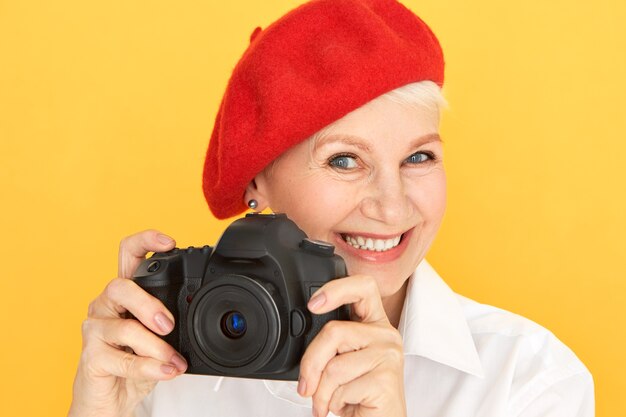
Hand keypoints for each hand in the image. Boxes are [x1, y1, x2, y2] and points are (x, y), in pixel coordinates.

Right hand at [68, 230, 187, 416]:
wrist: (111, 398)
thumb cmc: (137, 360)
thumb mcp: (162, 335)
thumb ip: (174, 319)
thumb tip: (201, 316)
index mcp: (126, 293)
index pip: (128, 254)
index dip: (146, 241)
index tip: (170, 243)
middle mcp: (106, 305)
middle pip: (121, 286)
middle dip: (149, 304)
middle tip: (169, 325)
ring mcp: (95, 329)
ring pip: (125, 327)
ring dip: (156, 346)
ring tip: (174, 359)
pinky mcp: (91, 356)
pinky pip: (123, 359)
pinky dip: (149, 368)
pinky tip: (166, 371)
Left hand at [298, 275, 405, 416]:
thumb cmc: (359, 396)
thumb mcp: (341, 362)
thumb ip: (330, 344)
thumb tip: (301, 340)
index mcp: (375, 324)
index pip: (363, 287)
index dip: (336, 288)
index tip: (313, 304)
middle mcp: (386, 335)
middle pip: (334, 331)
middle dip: (310, 362)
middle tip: (306, 385)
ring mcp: (388, 356)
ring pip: (333, 366)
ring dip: (321, 392)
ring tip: (328, 401)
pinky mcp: (386, 379)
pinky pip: (342, 387)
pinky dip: (333, 403)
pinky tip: (345, 406)